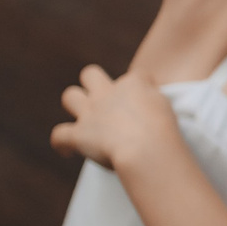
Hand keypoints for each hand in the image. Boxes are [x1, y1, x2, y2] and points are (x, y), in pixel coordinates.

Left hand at [49, 64, 183, 170]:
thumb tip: (150, 106)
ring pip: (70, 96)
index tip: (147, 103)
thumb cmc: (163, 131)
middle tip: (104, 100)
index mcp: (133, 84)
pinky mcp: (78, 135)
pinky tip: (66, 150)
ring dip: (75, 105)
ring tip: (83, 119)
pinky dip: (60, 143)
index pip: (137, 76)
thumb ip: (155, 101)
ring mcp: (90, 113)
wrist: (145, 148)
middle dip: (94, 83)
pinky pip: (59, 135)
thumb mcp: (167, 108)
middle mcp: (107, 93)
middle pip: (91, 74)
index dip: (141, 87)